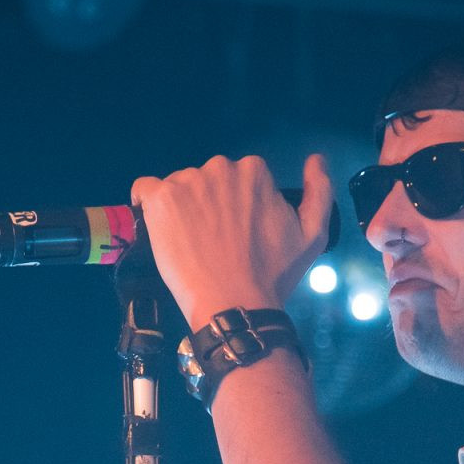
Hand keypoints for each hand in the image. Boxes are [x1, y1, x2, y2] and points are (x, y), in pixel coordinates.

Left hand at [130, 153, 334, 330]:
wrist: (234, 304)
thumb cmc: (273, 274)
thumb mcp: (313, 233)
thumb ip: (319, 190)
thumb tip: (316, 159)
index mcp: (254, 171)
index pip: (236, 179)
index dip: (235, 207)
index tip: (235, 232)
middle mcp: (220, 167)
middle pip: (206, 180)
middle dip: (208, 204)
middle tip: (214, 242)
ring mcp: (188, 182)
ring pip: (178, 187)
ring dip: (182, 209)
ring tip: (192, 245)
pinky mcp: (161, 199)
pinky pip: (144, 189)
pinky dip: (147, 205)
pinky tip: (158, 228)